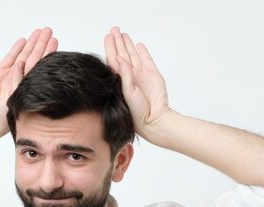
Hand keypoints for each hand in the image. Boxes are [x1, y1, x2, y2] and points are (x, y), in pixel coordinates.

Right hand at [0, 27, 57, 141]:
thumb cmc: (5, 115)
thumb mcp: (17, 98)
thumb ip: (19, 81)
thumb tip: (21, 64)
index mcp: (31, 85)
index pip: (42, 65)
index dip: (48, 52)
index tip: (55, 41)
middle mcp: (23, 78)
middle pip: (35, 57)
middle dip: (41, 43)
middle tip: (48, 31)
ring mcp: (11, 75)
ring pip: (24, 55)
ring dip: (31, 43)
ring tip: (38, 32)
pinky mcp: (0, 72)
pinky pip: (10, 57)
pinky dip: (16, 49)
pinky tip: (23, 41)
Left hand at [104, 26, 171, 141]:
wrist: (154, 119)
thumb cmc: (137, 112)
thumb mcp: (127, 93)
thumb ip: (124, 75)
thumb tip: (119, 57)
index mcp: (121, 81)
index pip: (113, 60)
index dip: (110, 47)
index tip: (108, 36)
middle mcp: (130, 77)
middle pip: (122, 55)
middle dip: (118, 42)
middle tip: (114, 29)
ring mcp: (141, 76)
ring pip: (133, 56)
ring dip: (128, 45)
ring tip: (123, 34)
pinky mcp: (153, 76)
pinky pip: (147, 60)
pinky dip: (142, 52)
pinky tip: (137, 45)